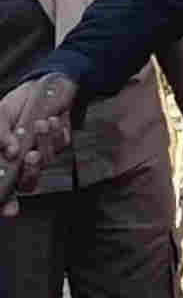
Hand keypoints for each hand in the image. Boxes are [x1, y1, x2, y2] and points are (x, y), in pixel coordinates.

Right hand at [0, 74, 77, 216]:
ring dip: (44, 142)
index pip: (3, 189)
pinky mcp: (59, 144)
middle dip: (31, 171)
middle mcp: (22, 163)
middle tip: (30, 155)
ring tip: (40, 124)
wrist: (42, 87)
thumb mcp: (1, 115)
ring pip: (45, 162)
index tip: (10, 209)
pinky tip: (52, 120)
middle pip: (27, 183)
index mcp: (4, 160)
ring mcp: (41, 154)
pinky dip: (57, 133)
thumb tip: (10, 151)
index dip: (5, 203)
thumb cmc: (15, 105)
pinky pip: (62, 146)